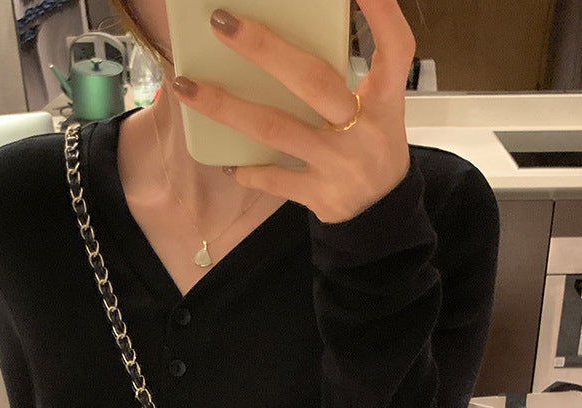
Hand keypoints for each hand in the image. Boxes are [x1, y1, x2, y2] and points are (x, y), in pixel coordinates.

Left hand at [171, 0, 415, 222]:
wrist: (382, 214)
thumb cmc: (372, 148)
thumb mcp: (378, 109)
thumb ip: (344, 77)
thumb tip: (279, 42)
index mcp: (384, 99)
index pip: (394, 47)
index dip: (381, 13)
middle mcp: (363, 128)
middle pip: (312, 81)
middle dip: (264, 49)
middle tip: (222, 22)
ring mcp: (338, 163)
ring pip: (275, 129)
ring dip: (226, 107)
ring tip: (186, 87)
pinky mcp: (320, 195)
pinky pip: (274, 179)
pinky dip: (248, 170)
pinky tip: (226, 161)